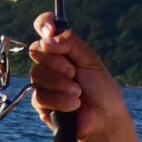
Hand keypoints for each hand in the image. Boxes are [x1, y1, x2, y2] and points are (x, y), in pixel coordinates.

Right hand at [27, 14, 133, 141]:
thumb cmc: (101, 89)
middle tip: (74, 73)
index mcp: (62, 49)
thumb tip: (48, 39)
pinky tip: (72, 105)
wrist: (104, 118)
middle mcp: (49, 63)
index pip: (44, 26)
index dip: (44, 23)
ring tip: (77, 92)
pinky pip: (39, 96)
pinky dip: (60, 100)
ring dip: (61, 84)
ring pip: (37, 74)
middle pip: (37, 51)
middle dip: (58, 63)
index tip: (50, 30)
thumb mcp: (90, 59)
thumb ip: (71, 43)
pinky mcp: (41, 103)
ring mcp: (43, 82)